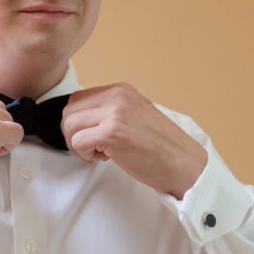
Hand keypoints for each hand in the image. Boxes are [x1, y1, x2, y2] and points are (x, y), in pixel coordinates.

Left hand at [61, 83, 206, 198]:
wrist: (184, 163)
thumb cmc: (161, 147)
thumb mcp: (135, 115)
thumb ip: (111, 111)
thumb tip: (84, 118)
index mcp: (121, 90)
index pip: (78, 99)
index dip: (79, 123)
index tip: (93, 138)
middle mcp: (117, 96)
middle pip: (69, 110)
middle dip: (73, 134)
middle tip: (93, 148)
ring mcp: (114, 113)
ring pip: (69, 125)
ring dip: (78, 145)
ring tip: (100, 153)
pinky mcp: (111, 133)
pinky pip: (77, 142)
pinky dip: (85, 155)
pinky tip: (106, 158)